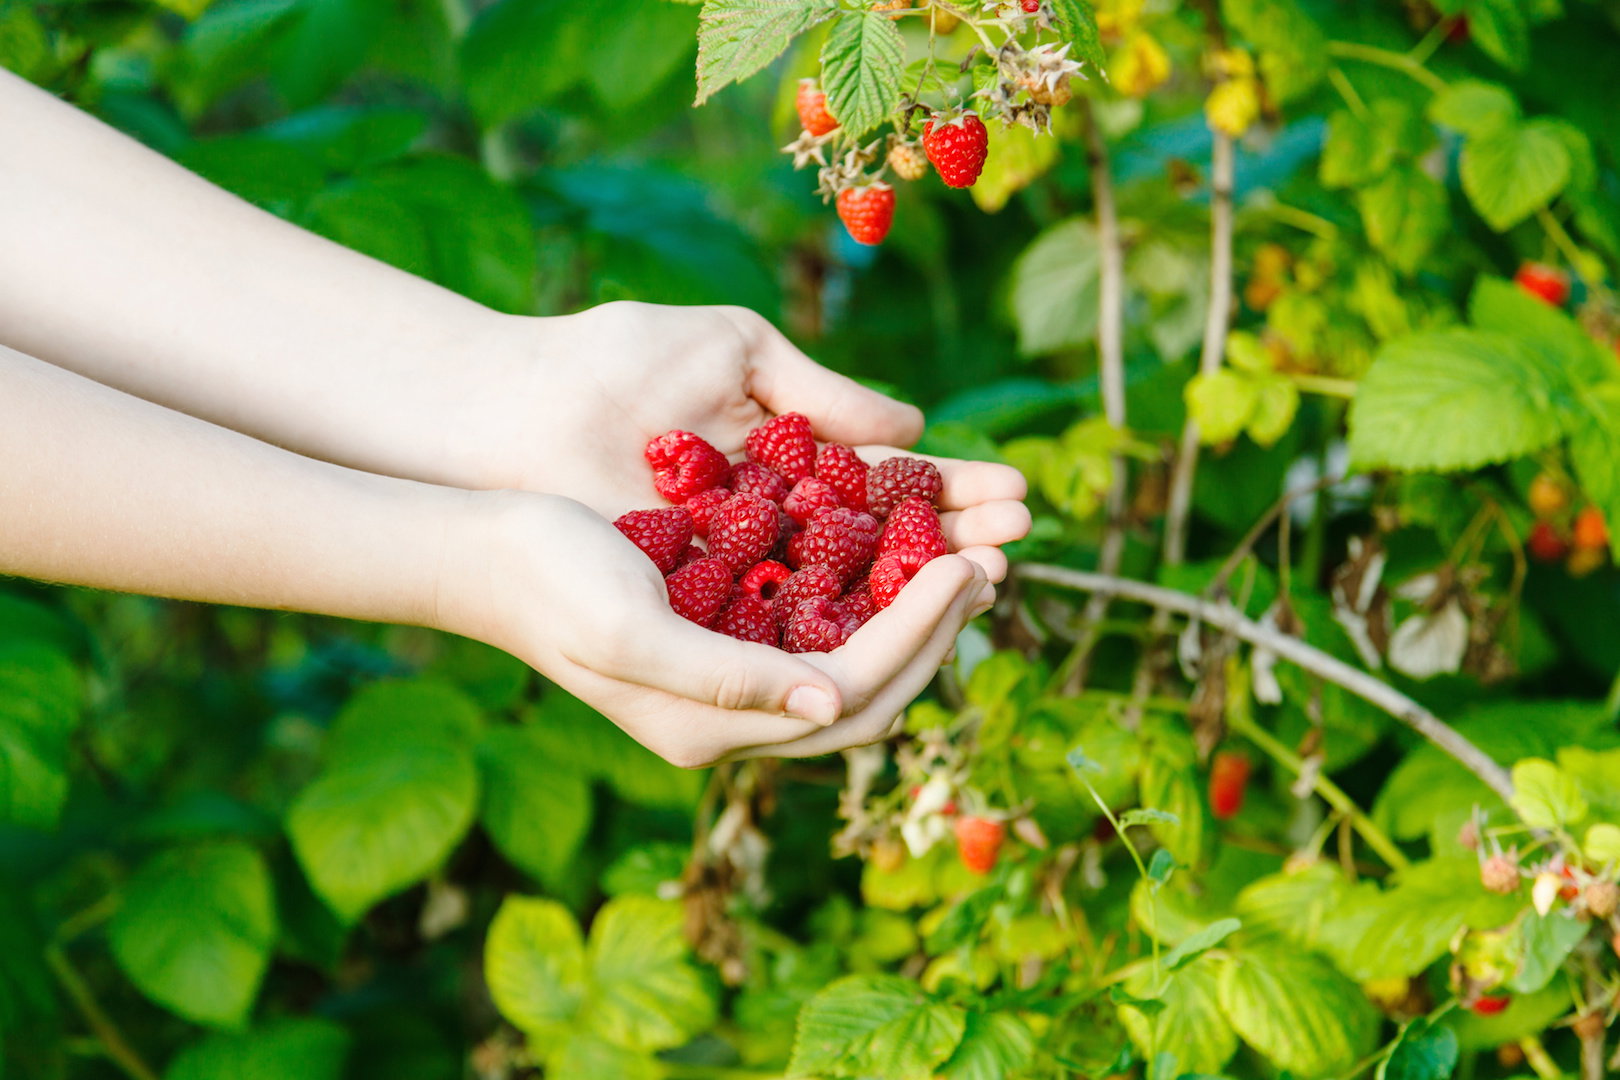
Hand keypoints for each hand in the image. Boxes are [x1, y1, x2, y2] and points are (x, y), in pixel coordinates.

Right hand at [438, 491, 995, 767]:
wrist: (488, 552)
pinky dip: (873, 601)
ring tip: (965, 559)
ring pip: (857, 670)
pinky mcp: (729, 645)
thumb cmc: (548, 578)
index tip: (963, 563)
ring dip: (917, 621)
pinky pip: (825, 636)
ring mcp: (733, 687)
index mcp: (711, 730)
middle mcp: (732, 722)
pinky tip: (899, 553)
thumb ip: (724, 678)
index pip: (850, 690)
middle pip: (870, 694)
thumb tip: (831, 704)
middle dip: (937, 633)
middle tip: (989, 562)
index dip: (917, 631)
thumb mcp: (628, 628)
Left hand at [467, 302, 1029, 581]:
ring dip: (924, 595)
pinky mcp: (701, 624)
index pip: (887, 494)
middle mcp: (770, 538)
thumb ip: (824, 397)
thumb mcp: (739, 355)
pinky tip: (912, 610)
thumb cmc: (619, 364)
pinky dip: (858, 626)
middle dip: (956, 549)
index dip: (951, 499)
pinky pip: (792, 635)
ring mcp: (736, 585)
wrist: (520, 404)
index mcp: (785, 471)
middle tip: (1018, 541)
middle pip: (883, 558)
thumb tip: (914, 429)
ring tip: (988, 573)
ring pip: (852, 605)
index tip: (1014, 496)